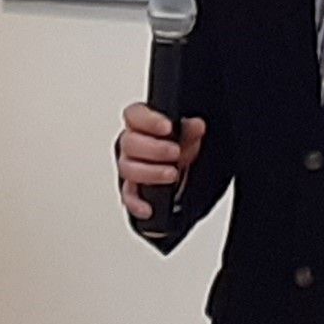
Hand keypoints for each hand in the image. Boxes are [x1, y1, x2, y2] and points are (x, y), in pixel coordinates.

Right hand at [116, 104, 207, 218]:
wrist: (183, 175)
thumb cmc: (179, 150)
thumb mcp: (189, 137)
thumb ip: (190, 131)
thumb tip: (196, 125)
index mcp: (141, 125)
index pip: (134, 115)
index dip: (148, 120)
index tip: (167, 127)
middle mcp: (131, 145)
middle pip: (129, 143)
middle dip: (154, 148)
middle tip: (175, 152)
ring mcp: (130, 167)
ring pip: (127, 169)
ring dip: (150, 172)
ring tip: (172, 174)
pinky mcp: (133, 190)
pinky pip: (128, 197)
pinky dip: (137, 203)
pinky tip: (149, 208)